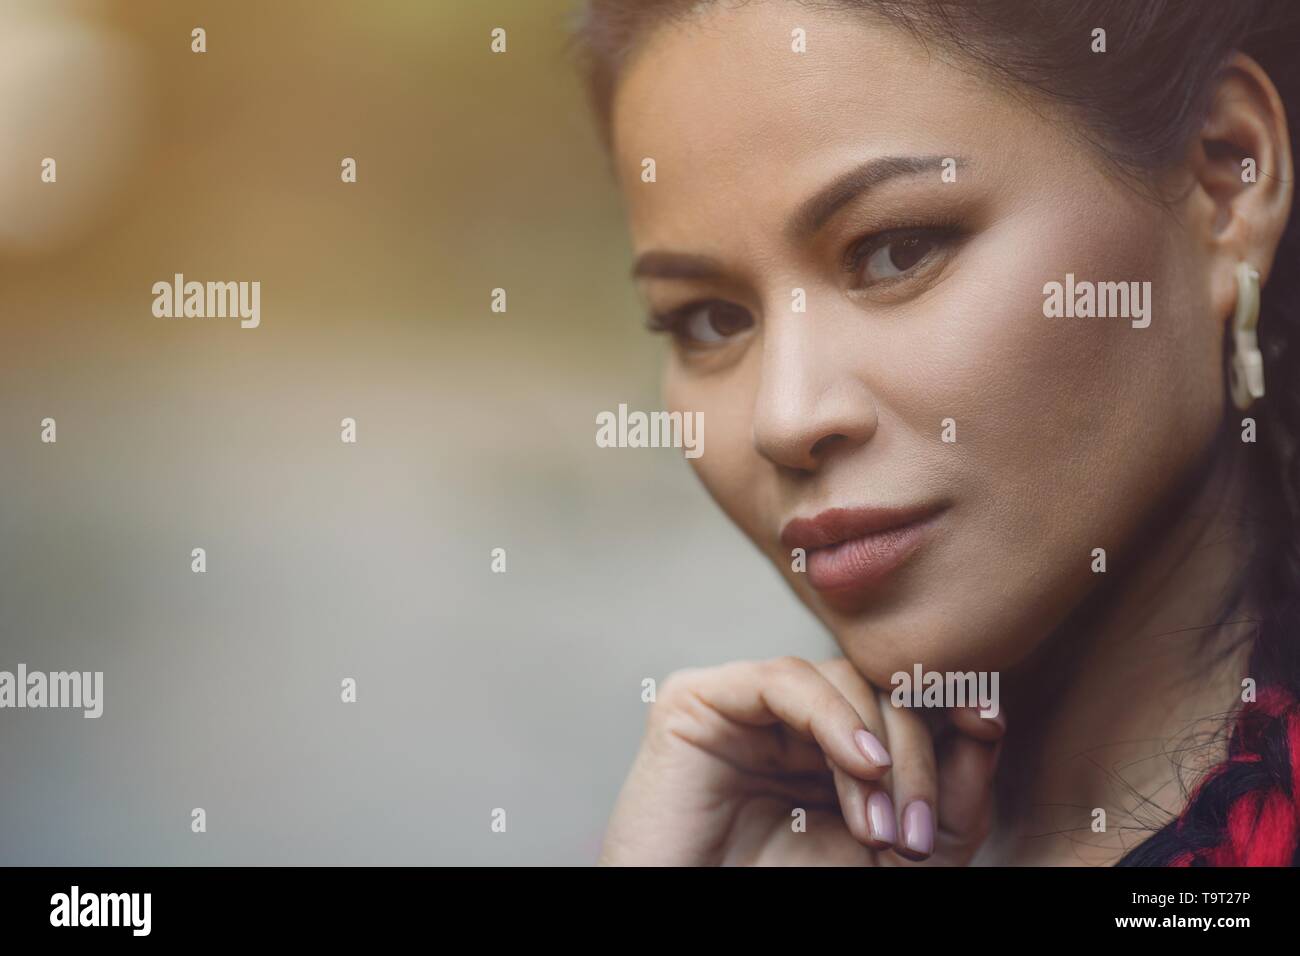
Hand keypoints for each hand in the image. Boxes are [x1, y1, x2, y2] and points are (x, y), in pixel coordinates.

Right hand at [598, 656, 1004, 864]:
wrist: (692, 927)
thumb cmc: (781, 895)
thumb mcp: (893, 857)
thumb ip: (950, 804)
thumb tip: (989, 727)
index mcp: (829, 743)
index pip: (898, 696)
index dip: (946, 699)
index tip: (987, 723)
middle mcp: (788, 716)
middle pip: (878, 688)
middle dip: (917, 757)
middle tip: (918, 835)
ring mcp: (743, 704)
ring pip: (840, 679)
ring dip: (882, 751)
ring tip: (882, 829)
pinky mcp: (698, 701)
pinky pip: (785, 680)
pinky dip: (836, 718)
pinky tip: (862, 767)